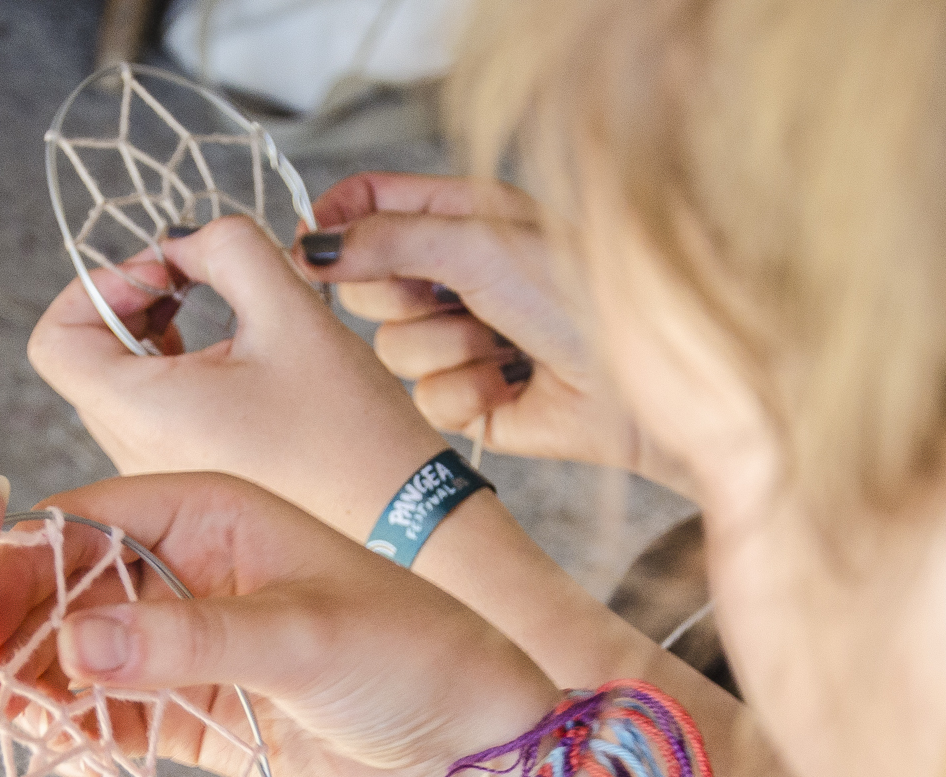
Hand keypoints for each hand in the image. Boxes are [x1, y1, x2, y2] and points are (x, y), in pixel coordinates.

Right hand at [0, 473, 560, 776]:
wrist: (472, 753)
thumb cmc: (413, 656)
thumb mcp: (304, 636)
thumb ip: (190, 640)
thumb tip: (74, 645)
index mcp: (210, 511)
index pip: (84, 522)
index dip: (22, 564)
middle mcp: (186, 568)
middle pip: (67, 590)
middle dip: (17, 632)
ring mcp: (185, 643)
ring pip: (80, 657)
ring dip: (38, 687)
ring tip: (5, 725)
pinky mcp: (193, 712)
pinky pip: (112, 715)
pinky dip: (80, 732)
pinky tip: (61, 753)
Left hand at [27, 217, 447, 537]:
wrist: (402, 518)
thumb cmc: (350, 429)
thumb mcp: (291, 310)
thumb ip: (226, 247)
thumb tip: (183, 242)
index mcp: (142, 412)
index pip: (53, 340)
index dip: (95, 288)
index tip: (166, 274)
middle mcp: (133, 454)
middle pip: (83, 360)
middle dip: (130, 304)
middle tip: (194, 282)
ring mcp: (157, 475)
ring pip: (117, 388)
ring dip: (152, 338)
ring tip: (217, 317)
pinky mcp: (189, 482)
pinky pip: (150, 417)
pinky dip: (174, 374)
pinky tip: (233, 360)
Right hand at [297, 172, 693, 494]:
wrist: (637, 382)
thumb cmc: (577, 292)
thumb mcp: (475, 243)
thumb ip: (385, 239)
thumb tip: (309, 245)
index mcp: (459, 220)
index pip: (367, 205)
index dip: (335, 223)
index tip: (314, 244)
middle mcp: (454, 278)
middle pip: (365, 286)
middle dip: (404, 297)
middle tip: (454, 296)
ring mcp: (457, 342)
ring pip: (390, 352)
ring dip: (446, 350)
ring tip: (503, 345)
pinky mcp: (468, 403)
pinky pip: (424, 401)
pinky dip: (465, 394)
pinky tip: (510, 385)